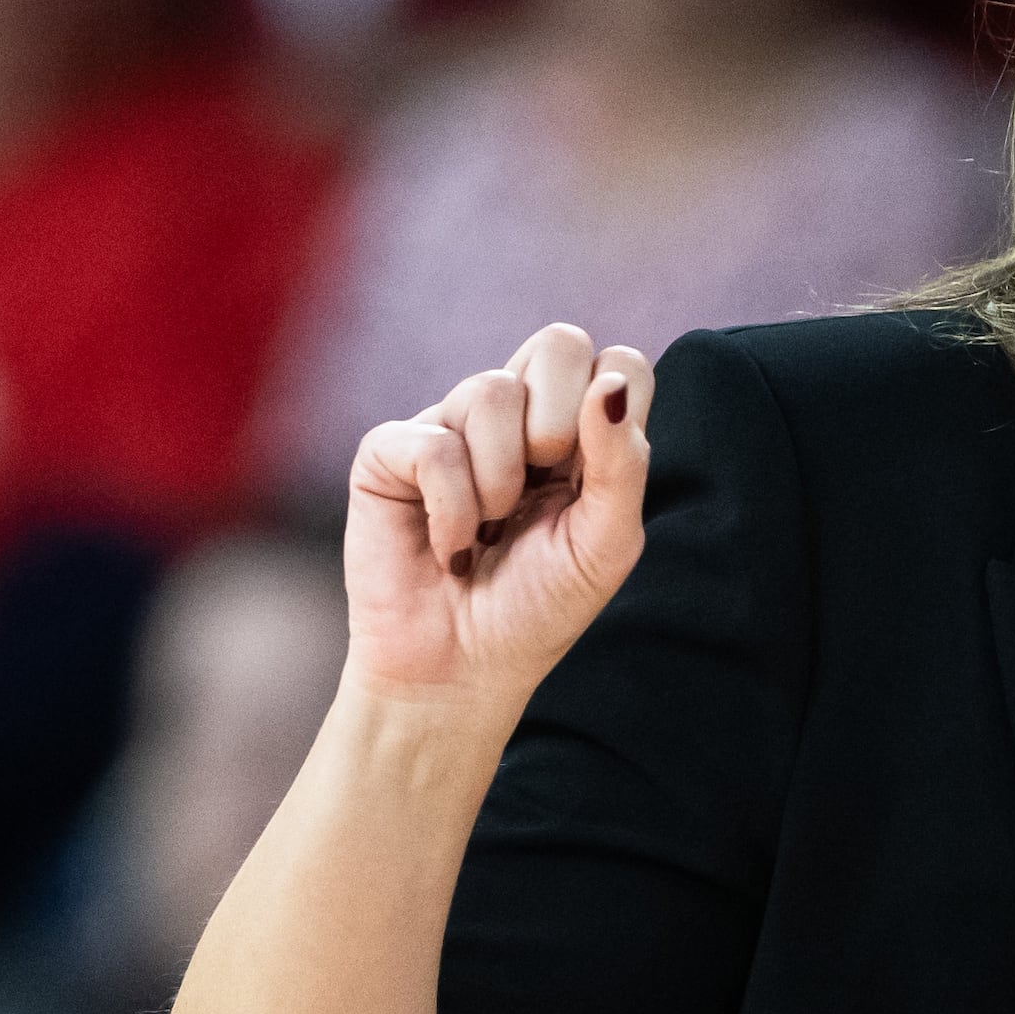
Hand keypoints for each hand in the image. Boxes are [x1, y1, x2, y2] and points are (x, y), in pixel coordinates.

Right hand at [342, 322, 656, 708]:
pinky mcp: (391, 451)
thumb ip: (622, 462)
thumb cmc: (538, 609)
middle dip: (559, 429)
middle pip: (558, 342)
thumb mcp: (605, 544)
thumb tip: (609, 381)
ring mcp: (451, 425)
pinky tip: (449, 549)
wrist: (460, 671)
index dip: (611, 413)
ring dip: (500, 486)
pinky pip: (434, 445)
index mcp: (579, 431)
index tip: (589, 483)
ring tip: (488, 534)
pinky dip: (452, 513)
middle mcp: (516, 416)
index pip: (618, 360)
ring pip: (492, 392)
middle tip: (539, 495)